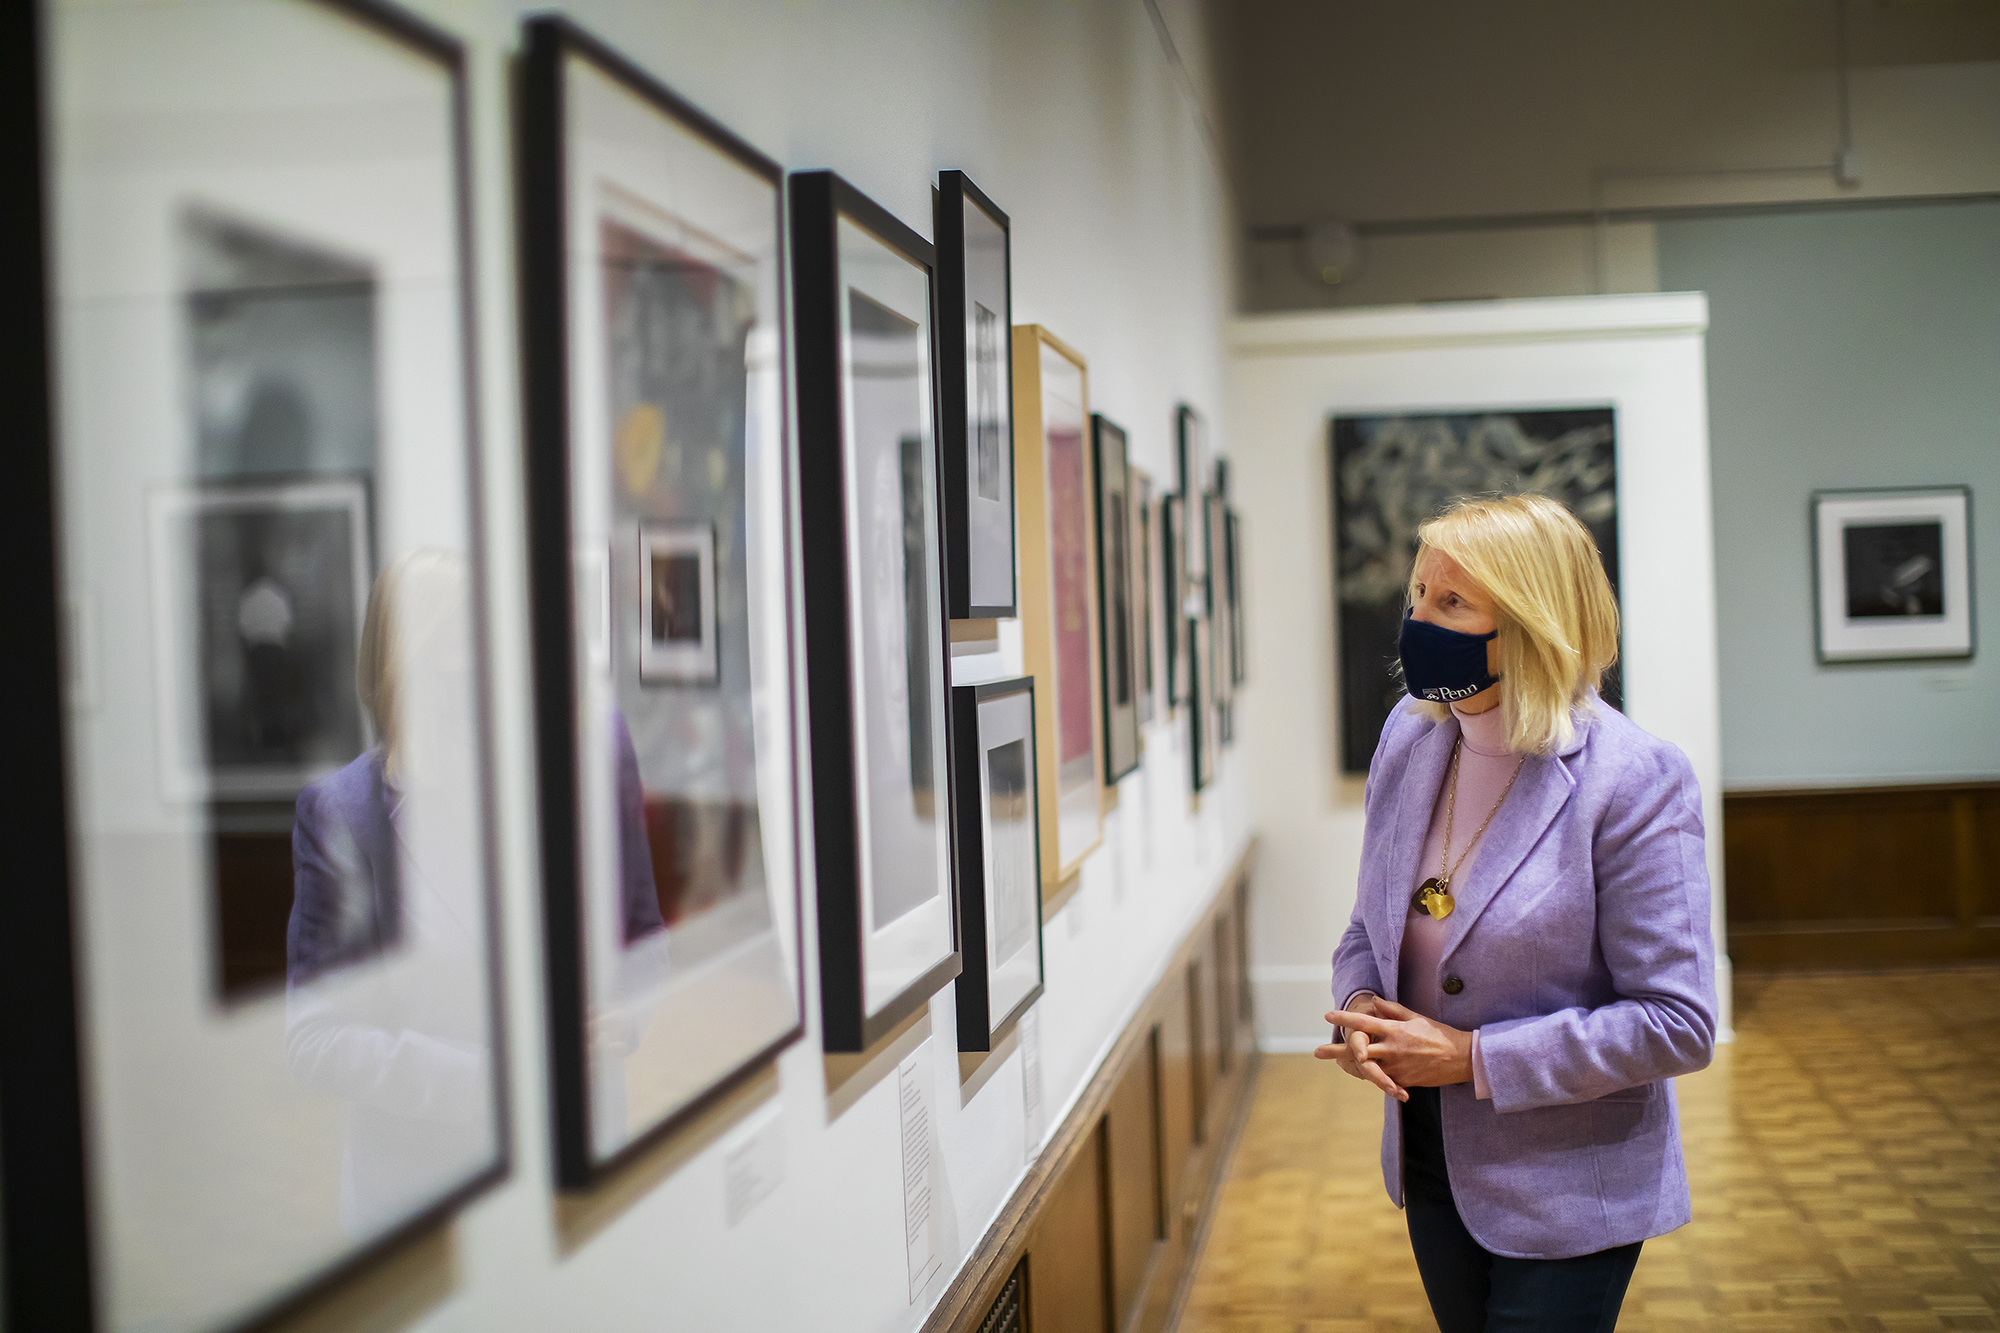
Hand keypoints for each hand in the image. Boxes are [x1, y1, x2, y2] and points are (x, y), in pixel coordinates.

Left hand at [1324, 997, 1473, 1088]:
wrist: (1460, 1058)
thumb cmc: (1438, 1034)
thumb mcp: (1416, 1017)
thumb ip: (1392, 1010)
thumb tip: (1375, 1001)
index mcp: (1394, 1030)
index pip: (1364, 1022)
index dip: (1344, 1018)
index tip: (1328, 1015)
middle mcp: (1392, 1049)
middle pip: (1358, 1049)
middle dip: (1336, 1050)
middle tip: (1317, 1051)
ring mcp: (1396, 1067)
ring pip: (1366, 1067)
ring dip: (1350, 1065)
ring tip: (1337, 1062)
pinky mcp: (1402, 1081)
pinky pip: (1382, 1079)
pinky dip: (1372, 1075)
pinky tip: (1362, 1072)